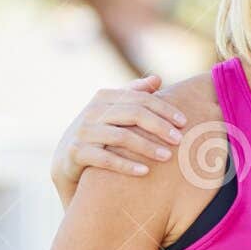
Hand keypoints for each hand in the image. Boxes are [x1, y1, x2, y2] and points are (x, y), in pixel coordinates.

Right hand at [53, 76, 185, 200]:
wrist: (66, 162)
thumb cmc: (99, 135)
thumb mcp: (114, 113)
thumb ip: (133, 95)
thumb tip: (157, 78)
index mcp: (104, 98)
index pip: (140, 98)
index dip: (164, 108)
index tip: (184, 122)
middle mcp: (92, 111)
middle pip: (132, 113)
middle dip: (159, 126)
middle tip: (180, 140)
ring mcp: (82, 132)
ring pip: (121, 136)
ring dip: (147, 147)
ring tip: (168, 157)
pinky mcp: (75, 152)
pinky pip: (105, 159)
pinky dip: (127, 165)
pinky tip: (145, 172)